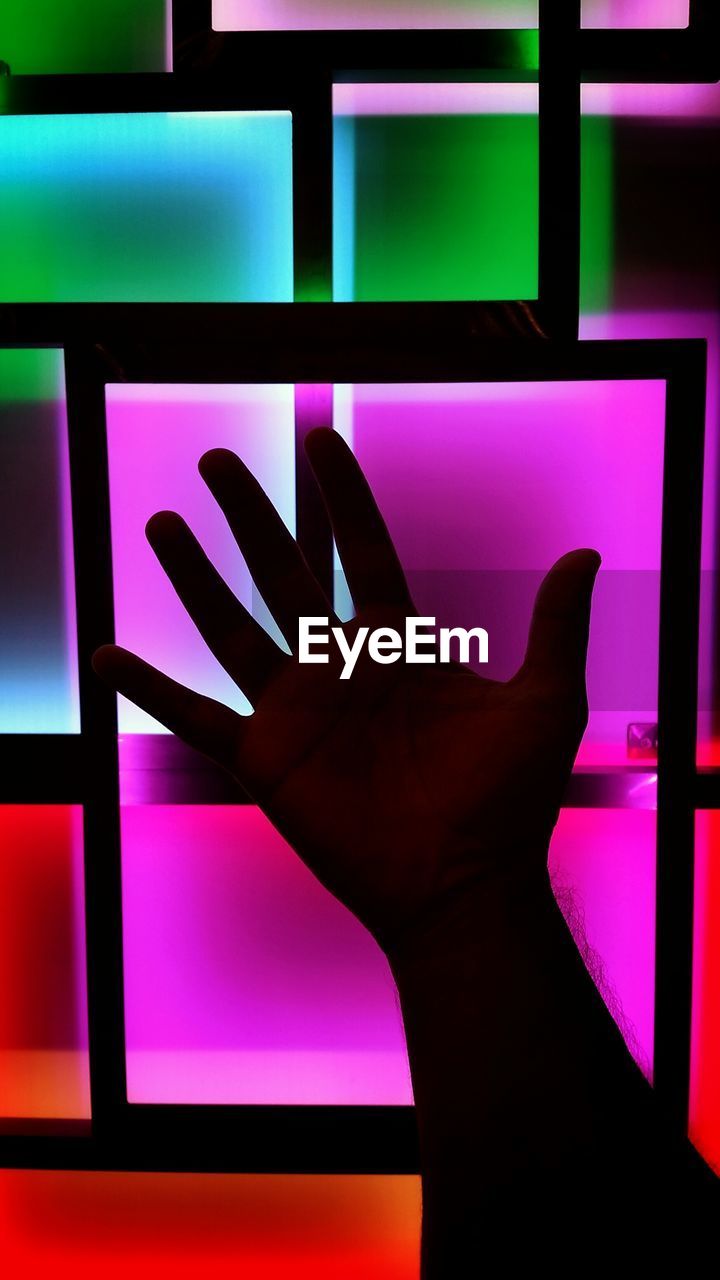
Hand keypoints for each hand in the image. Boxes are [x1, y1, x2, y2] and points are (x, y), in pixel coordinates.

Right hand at [93, 429, 599, 952]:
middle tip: (216, 461)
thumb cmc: (509, 799)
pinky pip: (195, 715)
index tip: (319, 443)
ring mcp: (297, 710)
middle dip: (251, 515)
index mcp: (398, 644)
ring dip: (194, 577)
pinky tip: (108, 656)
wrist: (466, 883)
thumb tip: (583, 554)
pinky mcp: (265, 757)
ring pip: (232, 626)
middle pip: (285, 572)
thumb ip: (554, 625)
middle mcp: (340, 667)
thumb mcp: (544, 701)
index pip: (360, 552)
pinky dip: (150, 689)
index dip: (341, 498)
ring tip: (162, 523)